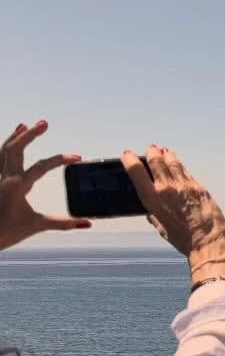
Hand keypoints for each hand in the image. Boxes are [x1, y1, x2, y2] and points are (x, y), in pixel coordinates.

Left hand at [0, 120, 88, 251]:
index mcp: (17, 186)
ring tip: (24, 125)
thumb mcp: (37, 226)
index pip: (42, 166)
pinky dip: (3, 147)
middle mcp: (5, 177)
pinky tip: (9, 143)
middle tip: (44, 122)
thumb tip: (86, 224)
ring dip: (14, 136)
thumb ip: (62, 223)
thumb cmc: (7, 233)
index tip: (77, 157)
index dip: (61, 160)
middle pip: (16, 148)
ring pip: (3, 150)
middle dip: (31, 134)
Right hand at [121, 146, 224, 283]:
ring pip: (172, 163)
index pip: (136, 172)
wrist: (207, 242)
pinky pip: (186, 172)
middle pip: (156, 162)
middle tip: (151, 149)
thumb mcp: (161, 228)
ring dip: (167, 156)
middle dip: (152, 153)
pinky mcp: (198, 187)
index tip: (127, 154)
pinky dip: (180, 166)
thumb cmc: (182, 239)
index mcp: (152, 200)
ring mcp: (183, 186)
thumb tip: (149, 210)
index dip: (130, 160)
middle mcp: (166, 189)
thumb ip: (153, 215)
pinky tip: (178, 163)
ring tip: (164, 151)